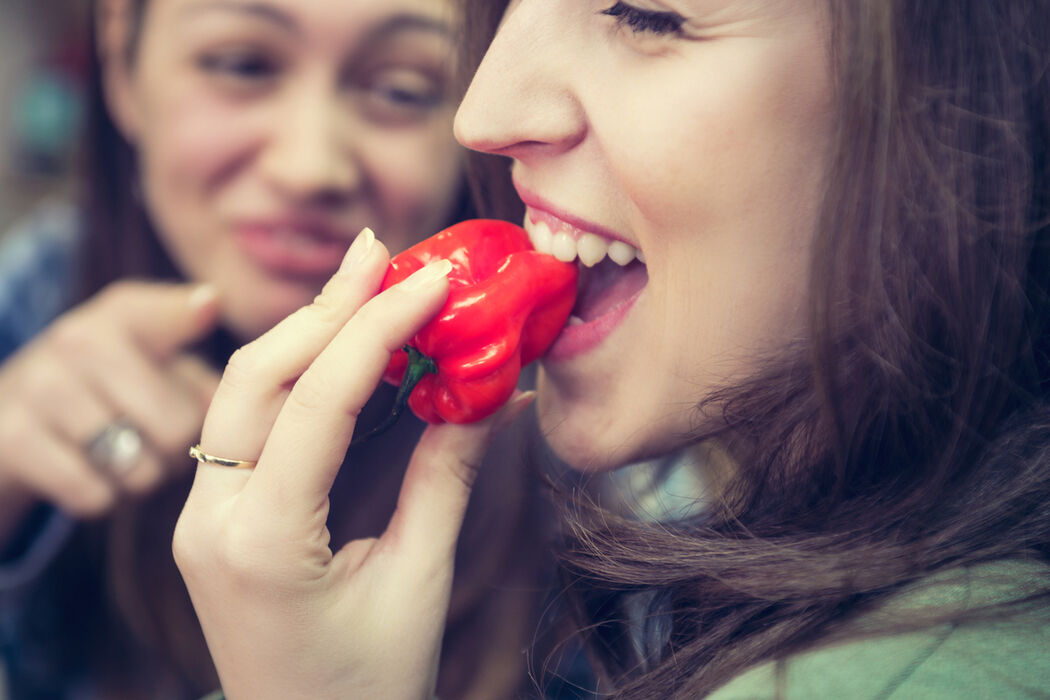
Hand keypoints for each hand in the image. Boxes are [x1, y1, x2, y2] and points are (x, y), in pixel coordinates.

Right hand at [0, 281, 220, 540]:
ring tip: (128, 453)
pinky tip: (94, 473)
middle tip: (161, 438)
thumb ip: (225, 375)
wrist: (12, 418)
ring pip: (139, 465)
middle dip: (180, 446)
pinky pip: (96, 493)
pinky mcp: (13, 438)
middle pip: (179, 423)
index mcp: (127, 313)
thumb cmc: (119, 391)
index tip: (214, 312)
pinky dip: (104, 497)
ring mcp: (41, 387)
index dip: (202, 323)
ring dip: (145, 477)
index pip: (182, 314)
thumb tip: (274, 395)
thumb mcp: (164, 364)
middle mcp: (79, 338)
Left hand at [173, 230, 530, 699]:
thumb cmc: (371, 683)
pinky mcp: (212, 513)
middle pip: (255, 378)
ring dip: (306, 329)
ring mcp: (201, 515)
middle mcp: (211, 519)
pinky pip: (247, 421)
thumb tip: (496, 392)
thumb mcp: (418, 579)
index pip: (316, 403)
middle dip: (325, 306)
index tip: (432, 279)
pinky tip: (341, 341)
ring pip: (241, 391)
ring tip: (367, 278)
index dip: (377, 329)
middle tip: (386, 251)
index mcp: (262, 543)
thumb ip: (447, 475)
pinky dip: (296, 372)